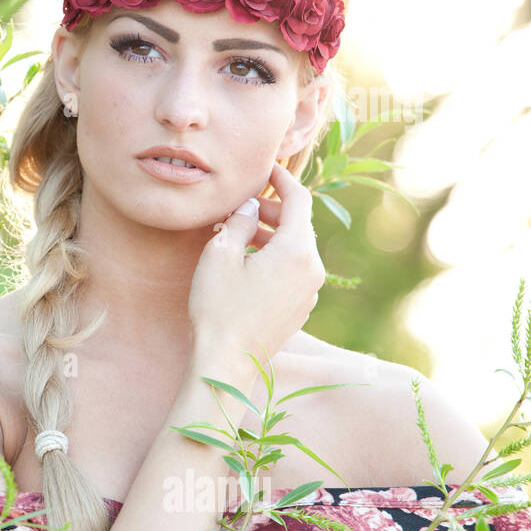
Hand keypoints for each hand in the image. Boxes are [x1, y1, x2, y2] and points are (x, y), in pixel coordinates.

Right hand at [187, 162, 325, 371]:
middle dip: (272, 210)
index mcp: (297, 250)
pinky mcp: (300, 308)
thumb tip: (251, 205)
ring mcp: (310, 291)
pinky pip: (293, 272)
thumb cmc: (218, 307)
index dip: (282, 179)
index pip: (299, 199)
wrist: (227, 363)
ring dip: (271, 236)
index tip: (264, 168)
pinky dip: (275, 259)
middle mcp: (312, 269)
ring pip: (296, 249)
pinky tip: (247, 265)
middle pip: (299, 225)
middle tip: (240, 207)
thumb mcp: (219, 254)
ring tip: (237, 236)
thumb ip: (240, 221)